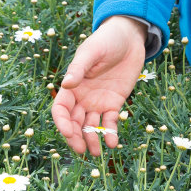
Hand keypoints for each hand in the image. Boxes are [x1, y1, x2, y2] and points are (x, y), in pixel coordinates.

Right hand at [51, 16, 146, 156]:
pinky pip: (110, 122)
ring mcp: (98, 102)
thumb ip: (79, 68)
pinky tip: (112, 143)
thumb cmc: (106, 40)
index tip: (69, 133)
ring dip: (92, 140)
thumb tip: (66, 84)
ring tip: (97, 153)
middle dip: (76, 138)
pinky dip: (110, 133)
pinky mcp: (115, 103)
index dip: (62, 123)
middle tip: (82, 151)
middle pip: (74, 123)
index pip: (61, 109)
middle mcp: (82, 97)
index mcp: (72, 86)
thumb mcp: (91, 51)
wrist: (129, 37)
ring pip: (91, 126)